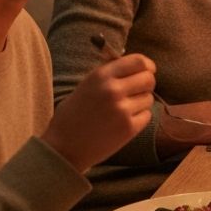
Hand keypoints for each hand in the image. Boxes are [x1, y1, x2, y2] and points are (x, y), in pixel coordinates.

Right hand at [43, 54, 155, 173]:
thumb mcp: (87, 85)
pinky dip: (139, 118)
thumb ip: (111, 73)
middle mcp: (113, 90)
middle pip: (149, 79)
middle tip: (137, 92)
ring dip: (141, 103)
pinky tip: (122, 122)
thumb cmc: (73, 115)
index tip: (148, 71)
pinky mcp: (128, 128)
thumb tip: (138, 64)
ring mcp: (122, 110)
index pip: (139, 61)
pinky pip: (147, 115)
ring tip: (122, 110)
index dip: (147, 66)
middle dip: (146, 84)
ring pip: (149, 98)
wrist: (62, 148)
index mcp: (101, 75)